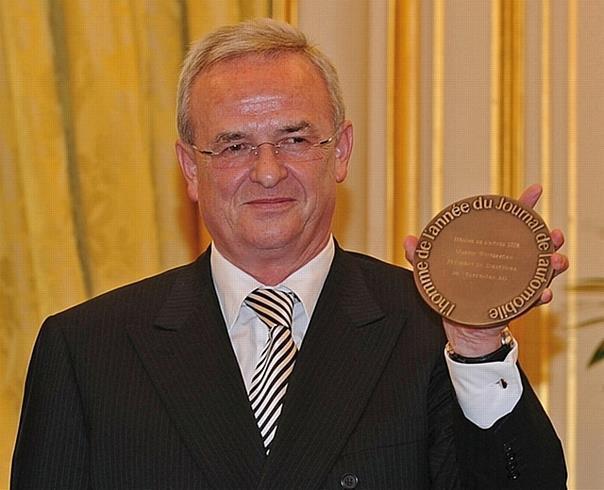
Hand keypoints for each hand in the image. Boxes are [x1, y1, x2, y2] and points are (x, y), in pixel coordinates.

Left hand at [404, 184, 568, 356]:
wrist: (460, 330)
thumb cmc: (451, 295)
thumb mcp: (435, 273)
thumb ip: (421, 257)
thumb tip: (409, 240)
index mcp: (492, 250)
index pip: (511, 223)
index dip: (524, 205)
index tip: (534, 191)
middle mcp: (509, 265)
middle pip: (536, 246)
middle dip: (549, 238)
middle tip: (553, 234)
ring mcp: (516, 285)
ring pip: (542, 271)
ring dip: (553, 265)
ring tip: (556, 261)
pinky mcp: (516, 306)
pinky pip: (533, 300)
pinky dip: (540, 296)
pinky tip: (544, 293)